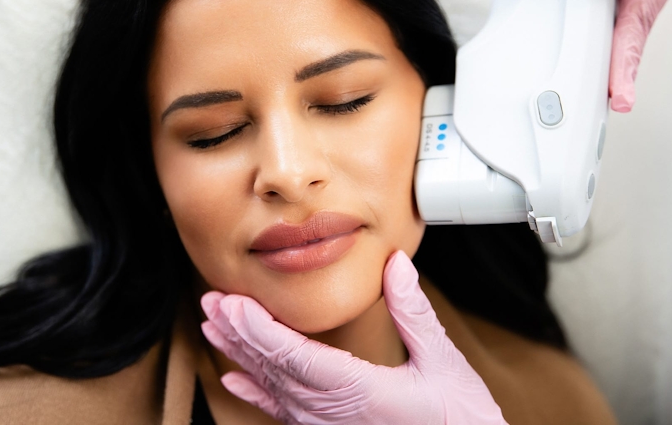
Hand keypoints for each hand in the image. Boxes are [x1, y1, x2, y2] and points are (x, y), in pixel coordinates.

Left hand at [200, 251, 506, 424]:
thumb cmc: (459, 419)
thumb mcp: (443, 362)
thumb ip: (413, 312)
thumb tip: (397, 263)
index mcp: (359, 392)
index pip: (295, 357)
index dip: (260, 330)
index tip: (233, 304)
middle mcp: (334, 413)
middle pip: (275, 369)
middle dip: (239, 333)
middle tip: (212, 301)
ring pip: (273, 388)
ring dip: (241, 355)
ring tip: (214, 325)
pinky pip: (283, 411)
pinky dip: (255, 393)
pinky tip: (232, 380)